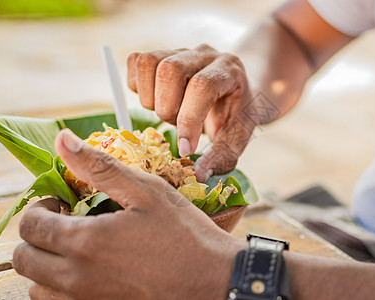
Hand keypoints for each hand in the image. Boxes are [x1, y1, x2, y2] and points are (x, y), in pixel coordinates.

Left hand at [12, 129, 244, 299]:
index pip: (31, 226)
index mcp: (86, 242)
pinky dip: (61, 285)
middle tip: (66, 222)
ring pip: (37, 287)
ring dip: (46, 263)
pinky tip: (90, 268)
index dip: (40, 208)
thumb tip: (63, 140)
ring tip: (76, 247)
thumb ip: (99, 167)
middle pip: (25, 259)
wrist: (212, 279)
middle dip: (37, 235)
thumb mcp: (146, 191)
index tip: (62, 202)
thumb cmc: (184, 233)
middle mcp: (78, 278)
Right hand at [127, 44, 256, 181]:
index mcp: (229, 71)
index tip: (185, 149)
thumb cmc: (237, 115)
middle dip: (167, 109)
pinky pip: (137, 61)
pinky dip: (138, 85)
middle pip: (170, 70)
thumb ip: (222, 157)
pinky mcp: (162, 53)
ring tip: (169, 112)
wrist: (236, 91)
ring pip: (149, 63)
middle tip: (178, 125)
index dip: (188, 119)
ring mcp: (182, 50)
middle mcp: (205, 54)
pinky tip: (155, 99)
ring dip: (151, 98)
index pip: (202, 86)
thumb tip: (198, 175)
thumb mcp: (237, 138)